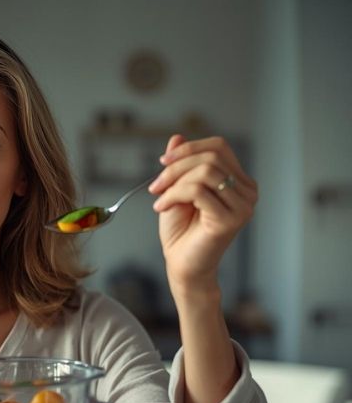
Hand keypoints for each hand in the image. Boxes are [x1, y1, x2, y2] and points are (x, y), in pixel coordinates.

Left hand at [148, 135, 257, 300]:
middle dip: (176, 167)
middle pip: (211, 157)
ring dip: (173, 182)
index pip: (219, 147)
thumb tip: (177, 137)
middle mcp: (247, 192)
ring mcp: (243, 206)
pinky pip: (198, 191)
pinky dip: (173, 195)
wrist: (181, 265)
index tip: (163, 161)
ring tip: (159, 199)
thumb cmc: (181, 230)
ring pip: (205, 172)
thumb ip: (180, 165)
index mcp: (239, 181)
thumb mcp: (176, 189)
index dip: (189, 148)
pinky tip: (162, 208)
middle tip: (155, 185)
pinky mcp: (231, 219)